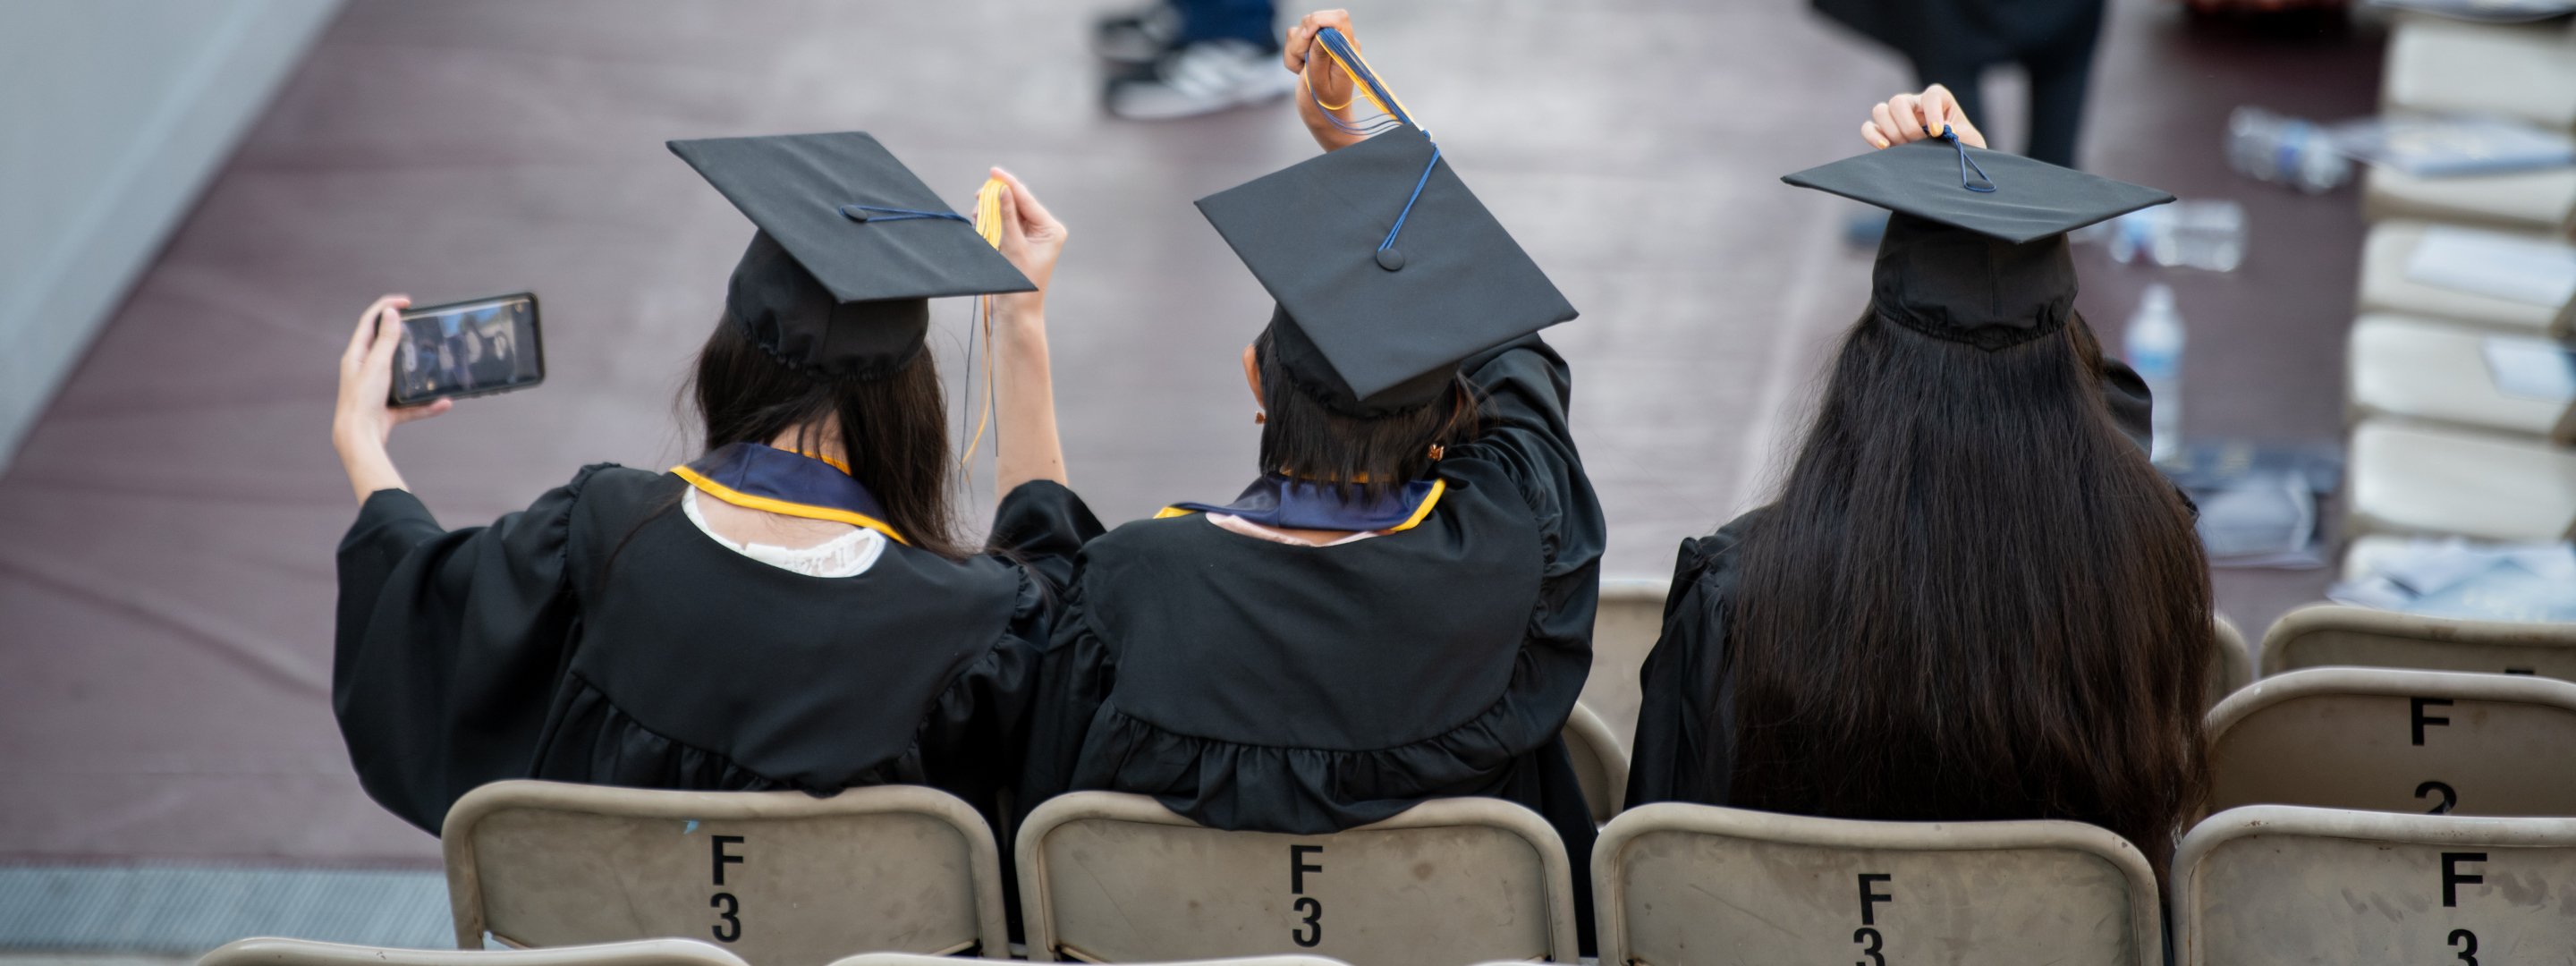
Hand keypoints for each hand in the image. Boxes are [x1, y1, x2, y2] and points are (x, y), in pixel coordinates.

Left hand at [334, 295, 445, 498]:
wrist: (360, 437)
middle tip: (422, 327)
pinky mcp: (388, 408)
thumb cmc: (362, 400)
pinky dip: (427, 403)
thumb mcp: (377, 364)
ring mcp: (377, 389)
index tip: (407, 302)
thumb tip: (391, 313)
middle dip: (405, 336)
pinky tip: (443, 403)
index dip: (386, 307)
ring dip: (420, 371)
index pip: (370, 322)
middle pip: (386, 346)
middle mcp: (365, 370)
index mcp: (357, 356)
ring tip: (436, 363)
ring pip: (402, 374)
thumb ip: (387, 340)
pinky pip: (411, 403)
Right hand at [986, 167, 1065, 319]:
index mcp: (1051, 229)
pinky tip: (980, 219)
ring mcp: (1032, 236)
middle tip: (979, 194)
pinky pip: (1004, 224)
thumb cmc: (1020, 282)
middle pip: (1018, 203)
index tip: (993, 171)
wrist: (1017, 311)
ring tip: (977, 211)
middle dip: (998, 197)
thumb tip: (1003, 189)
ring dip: (992, 210)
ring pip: (1009, 213)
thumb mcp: (1013, 245)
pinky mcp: (1019, 242)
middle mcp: (1044, 229)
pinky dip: (992, 220)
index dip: (1009, 184)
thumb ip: (1007, 216)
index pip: (1027, 200)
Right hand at [1284, 9, 1366, 151]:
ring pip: (1301, 28)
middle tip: (1302, 63)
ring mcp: (1326, 42)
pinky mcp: (1314, 45)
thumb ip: (1320, 57)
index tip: (1306, 39)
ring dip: (1295, 50)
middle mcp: (1339, 42)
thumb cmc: (1324, 105)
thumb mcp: (1319, 84)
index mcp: (1347, 50)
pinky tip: (1300, 69)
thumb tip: (1321, 32)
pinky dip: (1292, 54)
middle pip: (1315, 19)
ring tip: (1302, 70)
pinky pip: (1295, 38)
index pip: (1338, 18)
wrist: (1324, 116)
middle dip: (1301, 39)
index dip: (1319, 22)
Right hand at [1862, 84, 1985, 149]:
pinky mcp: (1883, 133)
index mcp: (1938, 100)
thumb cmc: (1963, 148)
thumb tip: (1942, 128)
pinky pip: (1869, 127)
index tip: (1938, 132)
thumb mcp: (1971, 141)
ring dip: (1890, 129)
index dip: (1932, 112)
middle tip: (1919, 141)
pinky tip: (1885, 147)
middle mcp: (1914, 105)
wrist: (1951, 165)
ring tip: (1904, 146)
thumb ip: (1961, 134)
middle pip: (1898, 101)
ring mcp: (1896, 118)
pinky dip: (1872, 135)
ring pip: (1880, 110)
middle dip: (1908, 125)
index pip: (1931, 95)